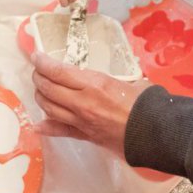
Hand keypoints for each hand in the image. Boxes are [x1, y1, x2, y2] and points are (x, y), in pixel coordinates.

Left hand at [31, 52, 150, 154]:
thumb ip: (112, 79)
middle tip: (38, 72)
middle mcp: (82, 102)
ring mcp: (81, 121)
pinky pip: (60, 131)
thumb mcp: (130, 81)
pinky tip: (39, 124)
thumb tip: (111, 77)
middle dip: (38, 78)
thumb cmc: (147, 104)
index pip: (58, 71)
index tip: (37, 57)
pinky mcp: (85, 135)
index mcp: (94, 84)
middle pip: (48, 88)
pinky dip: (47, 127)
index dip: (42, 63)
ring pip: (49, 108)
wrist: (156, 133)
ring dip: (40, 97)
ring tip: (40, 90)